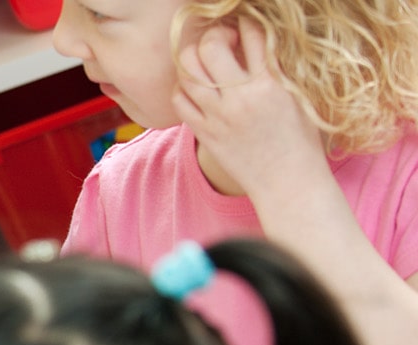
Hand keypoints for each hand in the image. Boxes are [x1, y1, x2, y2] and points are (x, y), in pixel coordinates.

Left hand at [172, 19, 331, 200]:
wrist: (288, 183)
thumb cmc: (302, 141)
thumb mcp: (301, 98)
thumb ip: (279, 70)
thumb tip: (260, 43)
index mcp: (271, 85)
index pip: (254, 37)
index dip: (248, 24)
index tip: (247, 25)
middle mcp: (240, 98)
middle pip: (211, 47)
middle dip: (216, 34)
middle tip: (224, 39)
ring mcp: (218, 116)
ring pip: (188, 71)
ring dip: (194, 58)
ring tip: (206, 61)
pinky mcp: (204, 132)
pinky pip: (180, 100)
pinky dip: (183, 87)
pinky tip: (196, 87)